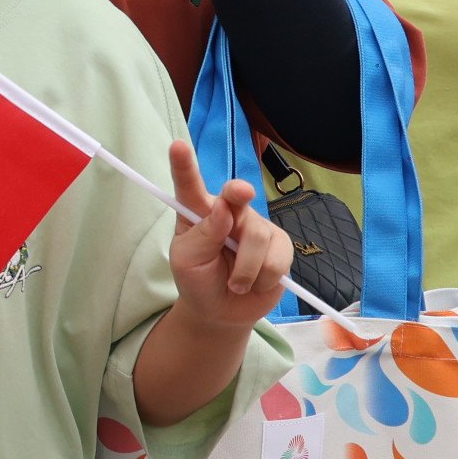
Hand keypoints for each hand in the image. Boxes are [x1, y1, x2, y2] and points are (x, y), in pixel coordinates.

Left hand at [165, 143, 293, 334]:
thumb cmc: (198, 280)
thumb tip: (222, 209)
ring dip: (244, 269)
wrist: (221, 312)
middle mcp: (230, 213)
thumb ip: (203, 235)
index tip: (177, 146)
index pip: (189, 186)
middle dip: (238, 192)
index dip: (184, 165)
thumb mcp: (188, 261)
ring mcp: (257, 228)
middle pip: (236, 196)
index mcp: (198, 212)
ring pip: (258, 236)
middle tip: (239, 193)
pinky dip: (263, 277)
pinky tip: (254, 283)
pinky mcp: (280, 247)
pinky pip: (277, 258)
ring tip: (234, 283)